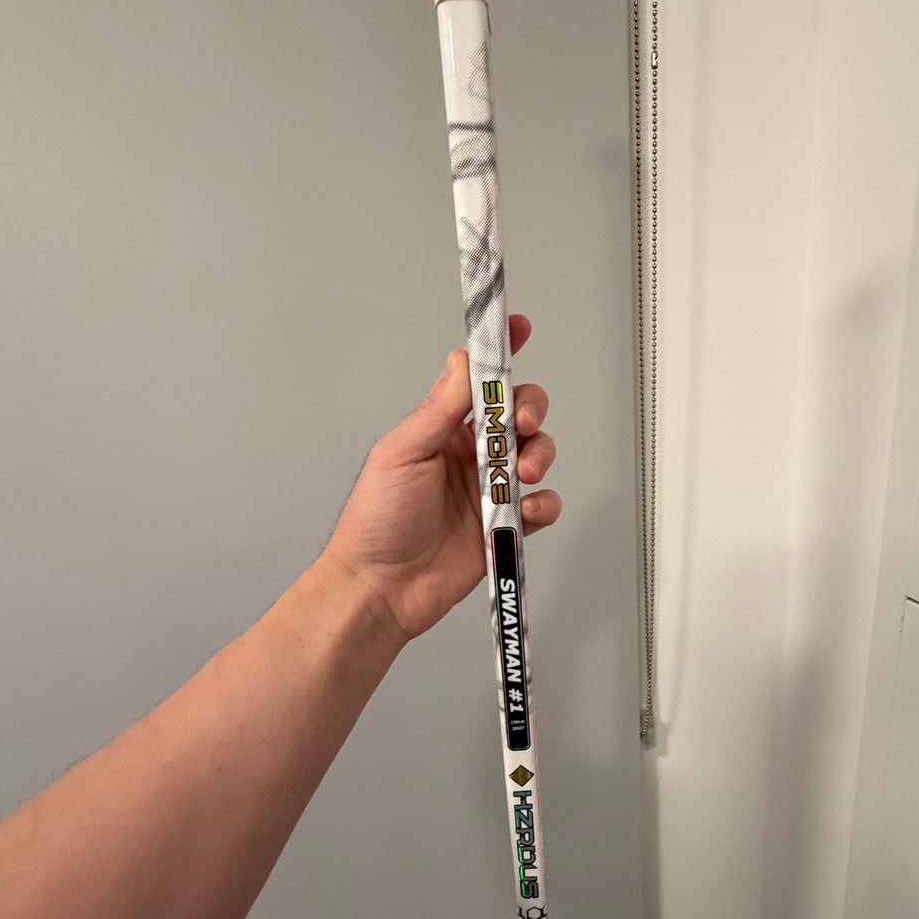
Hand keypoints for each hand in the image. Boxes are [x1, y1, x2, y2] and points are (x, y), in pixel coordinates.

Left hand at [327, 315, 560, 642]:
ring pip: (536, 456)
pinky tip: (524, 512)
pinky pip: (541, 506)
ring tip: (522, 476)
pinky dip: (543, 505)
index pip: (477, 381)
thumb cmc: (376, 521)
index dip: (500, 354)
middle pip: (519, 415)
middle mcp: (469, 455)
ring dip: (539, 457)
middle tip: (520, 426)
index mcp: (442, 430)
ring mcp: (489, 491)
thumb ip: (440, 408)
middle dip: (529, 412)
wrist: (380, 589)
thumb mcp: (403, 452)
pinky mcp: (504, 528)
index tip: (517, 329)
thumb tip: (464, 361)